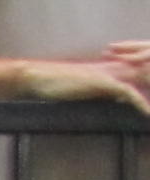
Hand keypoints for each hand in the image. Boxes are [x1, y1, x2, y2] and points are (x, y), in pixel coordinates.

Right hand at [23, 50, 149, 114]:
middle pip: (147, 72)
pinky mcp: (105, 82)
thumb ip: (105, 90)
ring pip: (145, 80)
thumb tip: (118, 98)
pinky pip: (130, 93)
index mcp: (115, 66)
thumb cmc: (56, 84)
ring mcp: (112, 73)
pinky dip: (142, 104)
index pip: (143, 69)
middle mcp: (118, 66)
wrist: (40, 78)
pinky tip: (148, 113)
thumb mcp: (86, 87)